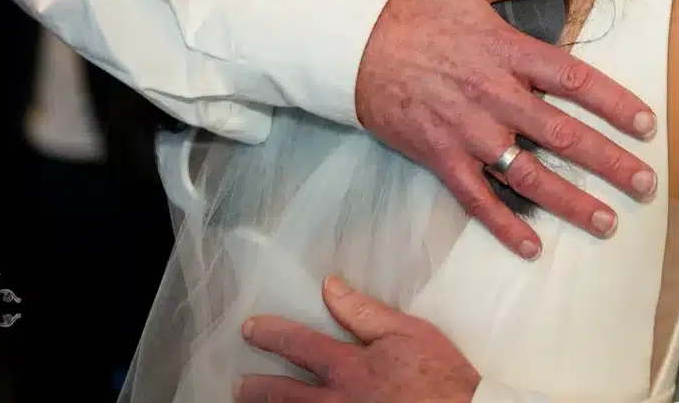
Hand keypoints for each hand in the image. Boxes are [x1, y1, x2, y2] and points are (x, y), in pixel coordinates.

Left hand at [236, 277, 477, 402]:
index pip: (298, 345)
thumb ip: (364, 312)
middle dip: (258, 389)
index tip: (250, 328)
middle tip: (240, 385)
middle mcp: (337, 401)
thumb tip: (331, 287)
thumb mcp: (406, 332)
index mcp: (348, 367)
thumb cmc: (439, 374)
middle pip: (284, 395)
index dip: (271, 335)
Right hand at [357, 0, 657, 256]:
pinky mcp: (440, 157)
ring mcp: (468, 132)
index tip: (647, 124)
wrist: (348, 43)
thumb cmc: (409, 7)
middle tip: (646, 184)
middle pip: (563, 135)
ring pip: (529, 175)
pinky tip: (533, 247)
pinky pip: (478, 199)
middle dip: (609, 162)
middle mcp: (495, 96)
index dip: (615, 103)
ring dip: (571, 201)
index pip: (574, 80)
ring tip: (607, 222)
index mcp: (506, 51)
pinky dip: (505, 225)